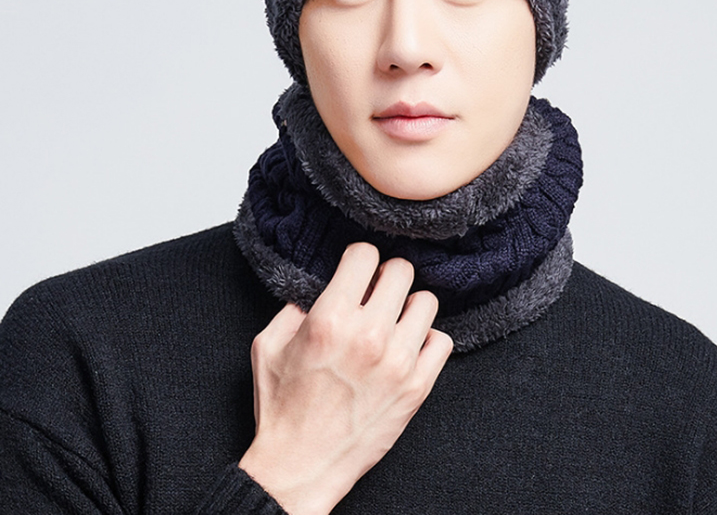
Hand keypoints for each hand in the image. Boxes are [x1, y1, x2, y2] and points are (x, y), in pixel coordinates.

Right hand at [238, 242, 452, 514]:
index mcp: (330, 318)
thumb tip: (319, 288)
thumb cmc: (282, 408)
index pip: (365, 254)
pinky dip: (427, 339)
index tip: (357, 270)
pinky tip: (409, 347)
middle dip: (386, 276)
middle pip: (401, 271)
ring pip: (427, 301)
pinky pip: (442, 341)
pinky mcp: (417, 387)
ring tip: (394, 320)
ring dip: (408, 306)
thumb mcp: (268, 346)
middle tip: (377, 291)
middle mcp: (368, 335)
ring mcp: (397, 362)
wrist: (300, 467)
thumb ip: (294, 307)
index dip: (358, 258)